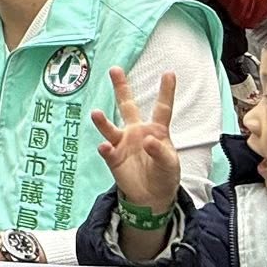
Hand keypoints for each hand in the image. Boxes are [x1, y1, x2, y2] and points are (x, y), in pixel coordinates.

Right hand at [90, 67, 180, 215]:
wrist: (152, 197)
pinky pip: (107, 151)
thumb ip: (160, 151)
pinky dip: (105, 149)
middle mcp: (137, 132)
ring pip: (111, 128)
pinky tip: (104, 147)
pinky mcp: (114, 158)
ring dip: (102, 121)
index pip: (162, 108)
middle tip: (115, 69)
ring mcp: (123, 144)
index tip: (169, 73)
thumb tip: (147, 139)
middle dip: (121, 88)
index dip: (166, 91)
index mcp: (156, 130)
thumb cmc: (164, 175)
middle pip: (127, 106)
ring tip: (96, 113)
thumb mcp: (170, 164)